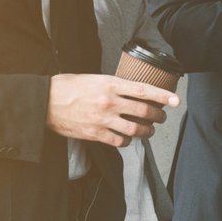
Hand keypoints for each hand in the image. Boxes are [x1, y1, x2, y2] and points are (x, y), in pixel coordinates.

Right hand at [48, 74, 177, 146]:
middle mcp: (109, 101)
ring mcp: (103, 119)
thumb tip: (131, 92)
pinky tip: (128, 139)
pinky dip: (127, 142)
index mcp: (110, 84)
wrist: (45, 102)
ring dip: (146, 132)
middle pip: (143, 111)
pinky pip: (119, 142)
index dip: (163, 96)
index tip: (175, 101)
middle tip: (162, 117)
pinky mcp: (95, 134)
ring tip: (148, 131)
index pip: (143, 90)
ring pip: (135, 129)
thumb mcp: (93, 78)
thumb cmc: (67, 87)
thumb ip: (113, 85)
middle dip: (158, 116)